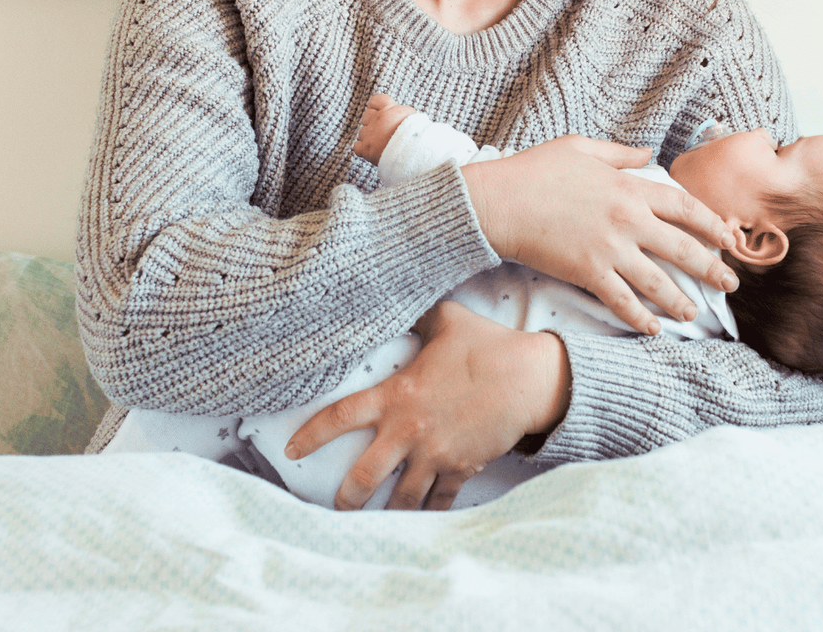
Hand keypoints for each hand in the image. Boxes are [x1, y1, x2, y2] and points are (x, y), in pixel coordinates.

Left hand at [285, 301, 569, 510]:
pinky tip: (420, 520)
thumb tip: (403, 298)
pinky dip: (428, 511)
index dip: (311, 436)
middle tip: (335, 508)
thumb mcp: (448, 321)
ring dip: (385, 512)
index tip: (292, 450)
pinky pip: (438, 501)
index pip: (340, 417)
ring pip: (400, 498)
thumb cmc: (489, 347)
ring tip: (373, 523)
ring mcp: (434, 454)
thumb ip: (420, 318)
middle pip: (363, 477)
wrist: (530, 380)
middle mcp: (409, 431)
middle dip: (345, 498)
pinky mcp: (460, 469)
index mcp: (397, 395)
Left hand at [353, 93, 417, 164]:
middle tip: (383, 131)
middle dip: (372, 123)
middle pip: (366, 116)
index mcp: (388, 109)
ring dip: (369, 138)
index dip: (376, 106)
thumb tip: (399, 115)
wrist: (413, 152)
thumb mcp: (412, 116)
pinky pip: (357, 147)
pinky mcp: (366, 149)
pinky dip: (363, 150)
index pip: (375, 100)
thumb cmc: (417, 134)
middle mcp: (377, 119)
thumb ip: (400, 113)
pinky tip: (372, 152)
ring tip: (381, 145)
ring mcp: (369, 135)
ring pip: (362, 133)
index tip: (379, 111)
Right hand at [460, 135, 740, 334]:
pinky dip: (640, 317)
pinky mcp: (588, 273)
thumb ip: (619, 153)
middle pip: (682, 248)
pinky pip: (622, 301)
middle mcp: (628, 220)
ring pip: (658, 281)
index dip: (711, 224)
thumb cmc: (534, 171)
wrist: (500, 201)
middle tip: (729, 285)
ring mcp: (610, 249)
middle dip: (710, 269)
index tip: (729, 238)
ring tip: (694, 314)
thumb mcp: (580, 148)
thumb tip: (647, 153)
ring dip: (680, 300)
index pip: (685, 207)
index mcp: (630, 188)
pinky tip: (653, 329)